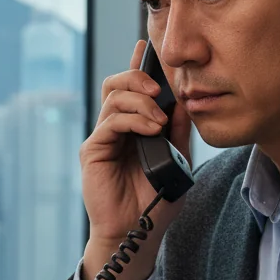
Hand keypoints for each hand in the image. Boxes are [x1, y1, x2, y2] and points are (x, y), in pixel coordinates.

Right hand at [79, 39, 192, 279]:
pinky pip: (111, 122)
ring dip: (140, 101)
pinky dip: (133, 119)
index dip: (137, 65)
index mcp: (134, 127)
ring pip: (114, 98)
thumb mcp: (178, 161)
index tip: (146, 46)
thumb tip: (186, 100)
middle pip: (117, 84)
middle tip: (159, 89)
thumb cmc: (156, 202)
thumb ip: (180, 131)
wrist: (137, 233)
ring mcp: (103, 138)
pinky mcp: (93, 150)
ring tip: (160, 120)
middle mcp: (115, 128)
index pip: (133, 89)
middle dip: (137, 76)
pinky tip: (152, 130)